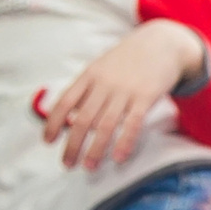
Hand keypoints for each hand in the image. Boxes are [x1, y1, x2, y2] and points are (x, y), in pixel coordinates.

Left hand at [42, 21, 204, 169]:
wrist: (162, 42)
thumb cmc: (129, 59)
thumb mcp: (102, 66)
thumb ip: (87, 90)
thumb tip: (70, 119)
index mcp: (90, 75)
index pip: (65, 101)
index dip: (53, 123)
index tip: (48, 141)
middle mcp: (105, 83)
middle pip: (83, 119)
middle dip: (72, 145)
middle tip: (67, 164)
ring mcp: (126, 90)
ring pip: (105, 125)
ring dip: (95, 149)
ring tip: (89, 167)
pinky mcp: (146, 97)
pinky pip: (132, 124)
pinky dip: (124, 142)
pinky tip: (119, 158)